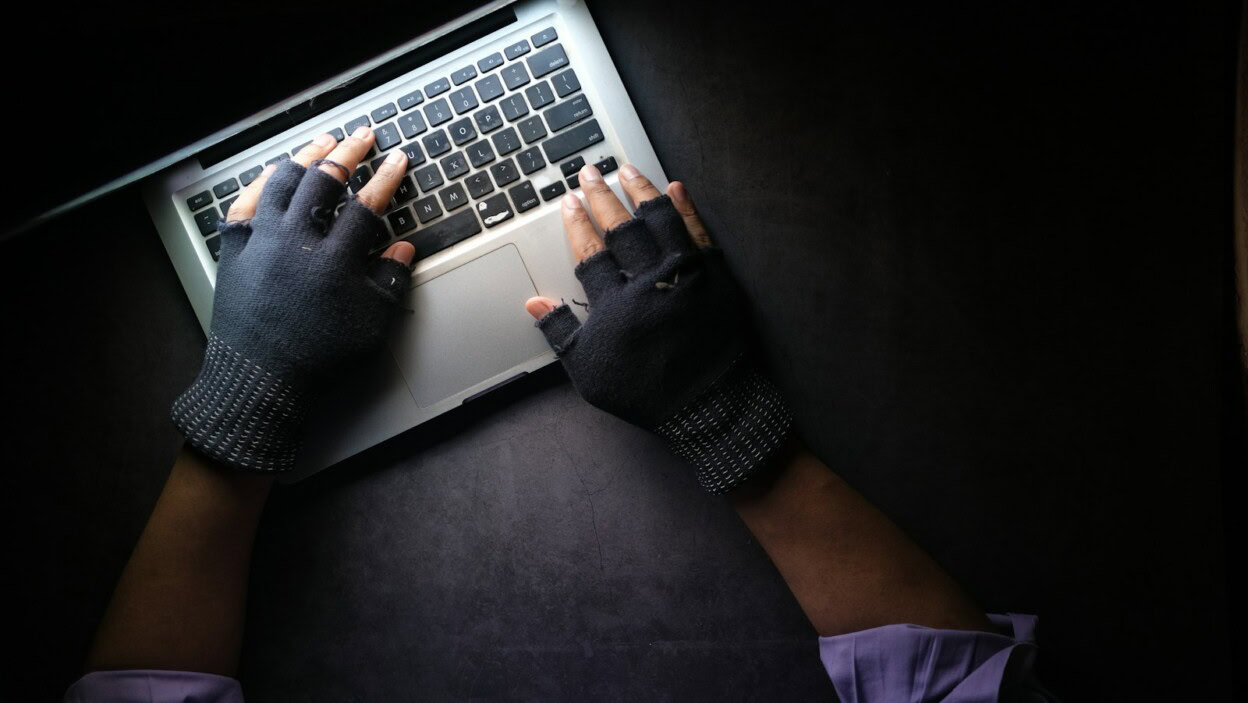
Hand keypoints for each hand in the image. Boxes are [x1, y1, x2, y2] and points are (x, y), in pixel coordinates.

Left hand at [171, 127, 415, 472]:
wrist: (259, 380)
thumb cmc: (318, 358)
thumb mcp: (371, 326)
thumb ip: (390, 282)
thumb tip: (403, 249)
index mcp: (334, 259)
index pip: (367, 205)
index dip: (386, 178)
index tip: (398, 160)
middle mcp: (296, 241)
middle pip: (324, 180)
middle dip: (349, 153)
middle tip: (363, 136)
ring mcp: (262, 241)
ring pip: (284, 181)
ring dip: (306, 157)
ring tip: (323, 144)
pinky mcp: (235, 249)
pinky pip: (247, 202)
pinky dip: (263, 182)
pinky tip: (275, 172)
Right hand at [524, 163, 792, 493]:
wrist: (709, 407)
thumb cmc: (645, 392)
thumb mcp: (590, 372)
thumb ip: (561, 333)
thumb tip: (533, 303)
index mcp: (615, 304)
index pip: (589, 251)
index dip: (576, 223)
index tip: (568, 201)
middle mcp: (649, 281)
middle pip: (621, 228)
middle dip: (601, 197)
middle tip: (589, 172)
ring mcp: (686, 275)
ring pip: (660, 220)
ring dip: (641, 191)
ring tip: (627, 169)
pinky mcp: (717, 276)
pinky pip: (700, 232)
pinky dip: (687, 208)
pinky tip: (676, 188)